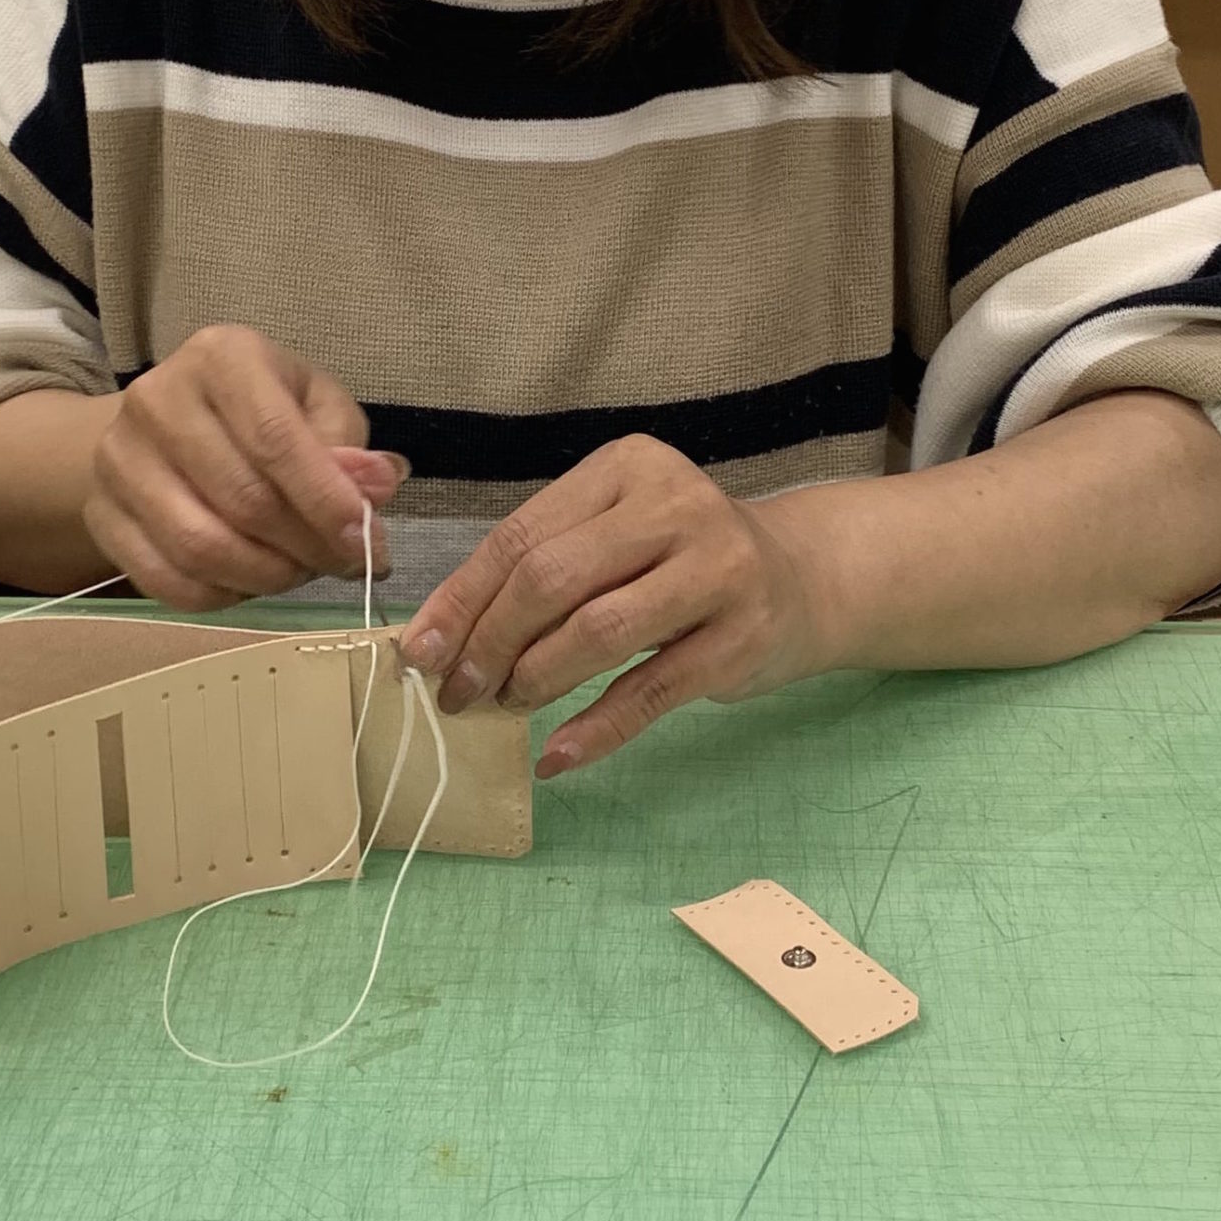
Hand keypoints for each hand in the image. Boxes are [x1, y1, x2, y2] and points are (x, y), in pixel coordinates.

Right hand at [84, 325, 406, 608]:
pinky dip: (220, 596)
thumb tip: (377, 486)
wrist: (168, 422)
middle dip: (305, 548)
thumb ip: (348, 447)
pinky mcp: (100, 513)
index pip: (275, 438)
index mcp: (221, 356)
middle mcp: (158, 399)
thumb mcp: (315, 406)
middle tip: (344, 565)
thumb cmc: (260, 409)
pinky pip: (164, 580)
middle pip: (241, 499)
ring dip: (266, 577)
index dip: (326, 501)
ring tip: (300, 572)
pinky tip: (251, 583)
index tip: (368, 545)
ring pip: (200, 547)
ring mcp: (118, 458)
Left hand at [399, 435, 830, 777]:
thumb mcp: (616, 535)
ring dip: (536, 679)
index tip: (420, 651)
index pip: (524, 534)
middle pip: (554, 577)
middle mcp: (676, 505)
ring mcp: (717, 569)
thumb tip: (440, 638)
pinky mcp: (741, 637)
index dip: (463, 598)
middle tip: (460, 692)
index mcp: (628, 466)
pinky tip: (557, 753)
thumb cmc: (679, 559)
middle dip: (490, 642)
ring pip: (599, 631)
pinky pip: (650, 691)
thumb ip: (542, 567)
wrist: (800, 578)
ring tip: (506, 705)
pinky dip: (595, 729)